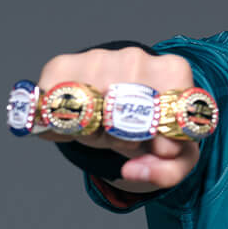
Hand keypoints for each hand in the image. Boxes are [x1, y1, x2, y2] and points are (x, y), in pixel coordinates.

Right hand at [34, 47, 199, 191]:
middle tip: (125, 138)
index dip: (155, 139)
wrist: (125, 99)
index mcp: (172, 70)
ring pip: (84, 110)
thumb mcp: (175, 155)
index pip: (163, 113)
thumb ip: (168, 171)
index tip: (158, 146)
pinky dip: (61, 125)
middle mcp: (136, 56)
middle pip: (119, 113)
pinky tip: (79, 121)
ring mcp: (98, 56)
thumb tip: (131, 172)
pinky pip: (52, 105)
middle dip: (120, 138)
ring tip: (102, 128)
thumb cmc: (154, 126)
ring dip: (90, 132)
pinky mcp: (61, 64)